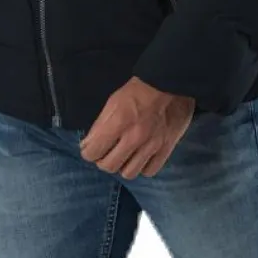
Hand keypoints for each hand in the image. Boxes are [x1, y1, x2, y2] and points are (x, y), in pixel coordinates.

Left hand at [79, 76, 194, 178]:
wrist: (169, 83)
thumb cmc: (138, 89)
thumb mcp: (113, 101)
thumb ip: (100, 125)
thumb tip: (88, 144)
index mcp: (119, 121)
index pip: (94, 152)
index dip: (88, 152)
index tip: (90, 149)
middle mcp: (135, 137)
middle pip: (109, 166)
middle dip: (103, 160)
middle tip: (106, 152)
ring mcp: (152, 145)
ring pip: (128, 173)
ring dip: (123, 166)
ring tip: (124, 156)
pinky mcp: (166, 148)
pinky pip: (149, 171)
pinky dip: (142, 167)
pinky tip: (140, 157)